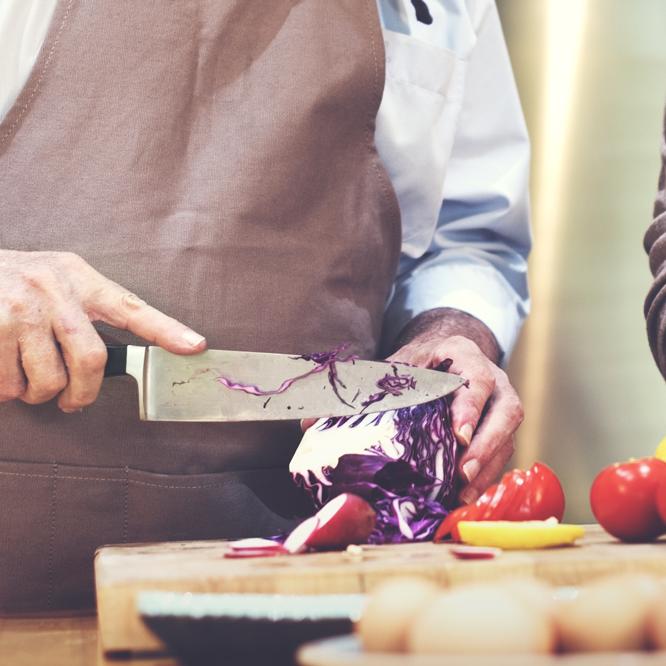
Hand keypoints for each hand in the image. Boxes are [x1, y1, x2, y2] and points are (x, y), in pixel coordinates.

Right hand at [0, 250, 205, 411]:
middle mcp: (55, 291)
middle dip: (84, 393)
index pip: (132, 307)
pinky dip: (8, 391)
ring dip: (38, 394)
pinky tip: (5, 372)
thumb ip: (90, 309)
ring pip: (48, 381)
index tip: (196, 346)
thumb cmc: (19, 280)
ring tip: (28, 378)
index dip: (166, 330)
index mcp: (81, 280)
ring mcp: (21, 309)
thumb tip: (115, 360)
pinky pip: (9, 385)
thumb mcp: (61, 278)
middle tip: (73, 401)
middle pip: (91, 361)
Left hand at [387, 308, 523, 504]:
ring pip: (507, 438)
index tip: (459, 436)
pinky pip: (501, 455)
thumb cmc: (419, 363)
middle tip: (463, 473)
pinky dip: (484, 477)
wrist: (441, 356)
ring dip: (486, 468)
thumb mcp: (405, 363)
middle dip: (486, 445)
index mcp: (466, 355)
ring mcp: (502, 406)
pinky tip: (464, 496)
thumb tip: (367, 407)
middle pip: (506, 412)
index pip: (477, 380)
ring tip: (464, 494)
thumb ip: (393, 382)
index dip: (470, 409)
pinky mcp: (501, 431)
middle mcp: (494, 380)